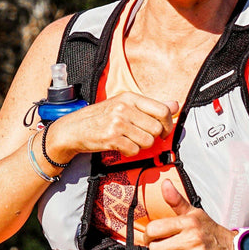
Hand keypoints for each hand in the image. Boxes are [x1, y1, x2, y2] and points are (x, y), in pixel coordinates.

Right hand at [45, 92, 178, 161]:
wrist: (73, 129)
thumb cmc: (100, 117)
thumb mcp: (124, 105)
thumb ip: (150, 106)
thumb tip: (175, 104)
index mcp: (130, 97)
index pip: (162, 110)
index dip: (168, 124)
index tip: (164, 131)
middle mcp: (124, 108)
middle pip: (157, 129)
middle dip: (152, 138)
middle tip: (141, 137)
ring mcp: (117, 123)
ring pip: (147, 142)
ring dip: (141, 146)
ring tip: (129, 141)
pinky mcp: (111, 138)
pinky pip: (134, 151)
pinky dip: (130, 152)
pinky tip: (121, 146)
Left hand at [145, 180, 239, 249]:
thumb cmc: (210, 231)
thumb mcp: (195, 213)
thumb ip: (176, 200)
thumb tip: (165, 184)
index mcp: (188, 222)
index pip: (154, 229)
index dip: (148, 235)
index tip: (151, 237)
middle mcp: (191, 238)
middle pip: (156, 249)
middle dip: (158, 248)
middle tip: (166, 246)